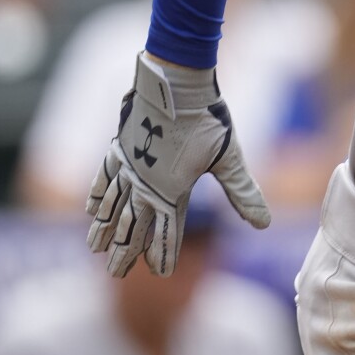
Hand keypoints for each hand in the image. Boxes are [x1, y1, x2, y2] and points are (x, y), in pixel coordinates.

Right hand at [87, 52, 270, 276]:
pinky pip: (104, 176)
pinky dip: (97, 194)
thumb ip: (242, 193)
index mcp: (173, 189)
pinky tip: (90, 209)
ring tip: (95, 249)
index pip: (167, 231)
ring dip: (105, 228)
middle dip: (125, 251)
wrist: (177, 79)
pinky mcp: (120, 145)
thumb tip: (263, 224)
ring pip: (113, 205)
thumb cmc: (208, 117)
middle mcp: (146, 182)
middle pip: (133, 224)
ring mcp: (129, 164)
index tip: (159, 275)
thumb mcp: (230, 157)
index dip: (163, 253)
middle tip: (115, 273)